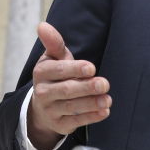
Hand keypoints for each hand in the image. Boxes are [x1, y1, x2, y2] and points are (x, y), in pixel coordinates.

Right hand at [27, 22, 110, 149]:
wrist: (44, 105)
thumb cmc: (55, 75)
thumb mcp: (54, 58)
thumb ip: (54, 42)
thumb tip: (42, 25)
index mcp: (41, 72)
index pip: (58, 70)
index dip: (75, 69)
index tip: (92, 68)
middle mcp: (42, 92)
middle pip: (66, 89)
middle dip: (86, 87)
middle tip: (104, 84)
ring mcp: (50, 110)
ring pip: (72, 107)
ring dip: (91, 103)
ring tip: (107, 99)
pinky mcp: (59, 124)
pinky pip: (76, 121)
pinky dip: (91, 117)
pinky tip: (104, 112)